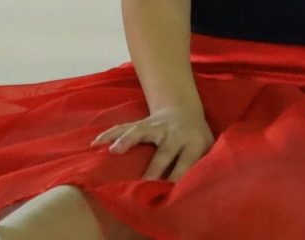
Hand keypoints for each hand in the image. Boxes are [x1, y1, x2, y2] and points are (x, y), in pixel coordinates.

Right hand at [93, 106, 214, 181]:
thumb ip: (201, 165)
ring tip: (114, 151)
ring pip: (141, 132)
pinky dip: (110, 134)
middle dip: (154, 169)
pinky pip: (125, 127)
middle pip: (164, 152)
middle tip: (145, 184)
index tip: (170, 193)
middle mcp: (175, 133)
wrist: (184, 111)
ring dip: (128, 140)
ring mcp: (157, 126)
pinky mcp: (142, 123)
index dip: (179, 177)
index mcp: (194, 142)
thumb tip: (192, 191)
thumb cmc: (197, 140)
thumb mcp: (208, 149)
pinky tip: (96, 143)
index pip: (187, 162)